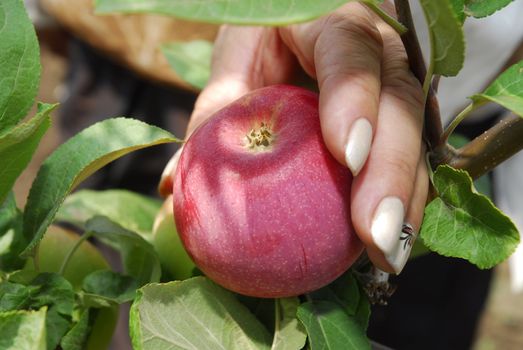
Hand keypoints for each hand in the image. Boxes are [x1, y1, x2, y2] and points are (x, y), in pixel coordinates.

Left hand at [160, 2, 427, 273]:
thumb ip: (214, 114)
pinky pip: (412, 158)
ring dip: (406, 201)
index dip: (354, 100)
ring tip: (385, 257)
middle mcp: (378, 49)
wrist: (300, 29)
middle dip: (390, 173)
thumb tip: (172, 189)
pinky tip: (388, 245)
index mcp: (331, 21)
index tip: (347, 156)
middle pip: (399, 103)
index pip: (349, 52)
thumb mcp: (233, 65)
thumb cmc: (263, 41)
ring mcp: (396, 83)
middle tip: (372, 234)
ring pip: (417, 137)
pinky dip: (402, 203)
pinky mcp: (400, 117)